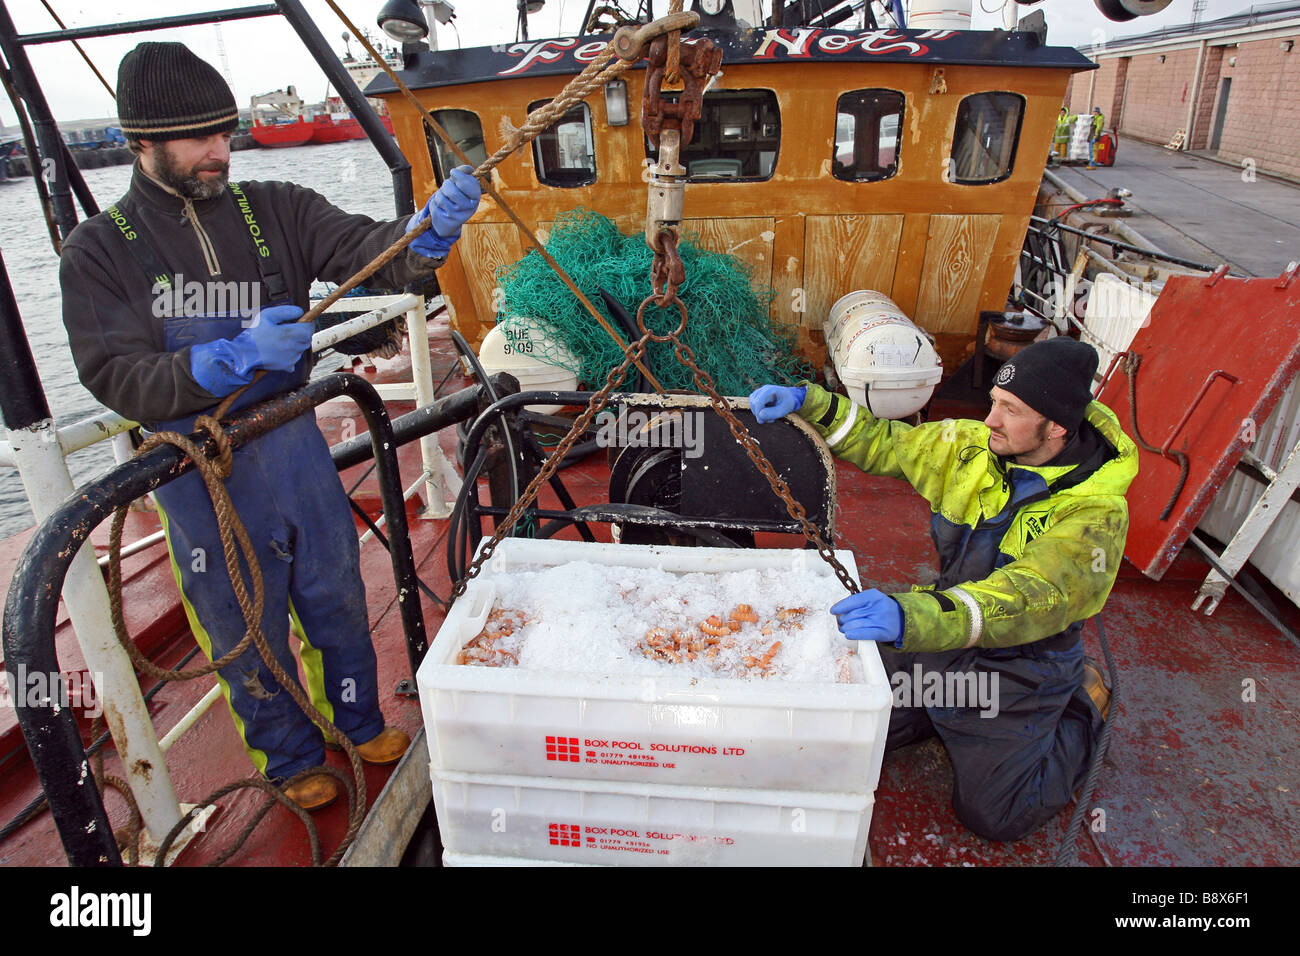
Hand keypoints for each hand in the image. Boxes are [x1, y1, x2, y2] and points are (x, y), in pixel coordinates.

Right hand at [190, 304, 311, 395]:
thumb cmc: (254, 334)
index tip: (301, 320)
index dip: (306, 322)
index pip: (308, 328)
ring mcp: (291, 358)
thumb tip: (300, 312)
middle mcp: (293, 348)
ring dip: (296, 343)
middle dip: (301, 333)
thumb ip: (285, 311)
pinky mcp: (287, 366)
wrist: (243, 355)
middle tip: (288, 329)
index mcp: (289, 334)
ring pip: (301, 348)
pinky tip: (279, 349)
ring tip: (280, 339)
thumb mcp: (266, 316)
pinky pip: (295, 357)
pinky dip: (291, 352)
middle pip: (307, 338)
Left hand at [407, 165, 481, 257]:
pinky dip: (435, 202)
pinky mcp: (445, 220)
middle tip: (447, 187)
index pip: (470, 184)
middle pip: (452, 190)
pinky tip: (441, 207)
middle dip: (446, 185)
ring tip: (445, 198)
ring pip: (441, 196)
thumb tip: (468, 169)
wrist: (449, 221)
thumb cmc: (456, 199)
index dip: (459, 175)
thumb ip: (464, 174)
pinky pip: (435, 204)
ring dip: (440, 194)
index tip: (452, 172)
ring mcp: (457, 215)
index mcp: (476, 198)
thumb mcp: (462, 186)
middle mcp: (469, 208)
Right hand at [748, 384, 805, 423]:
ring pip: (752, 404)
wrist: (789, 398)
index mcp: (771, 390)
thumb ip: (773, 413)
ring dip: (758, 413)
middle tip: (771, 420)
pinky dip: (758, 412)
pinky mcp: (757, 396)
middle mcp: (763, 389)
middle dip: (759, 414)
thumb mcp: (785, 409)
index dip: (758, 412)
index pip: (759, 401)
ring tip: (770, 417)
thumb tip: (760, 416)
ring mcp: (759, 392)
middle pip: (754, 403)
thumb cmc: (788, 403)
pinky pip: (753, 405)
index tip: (763, 421)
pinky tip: (766, 414)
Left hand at [830, 589, 903, 644]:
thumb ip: (857, 601)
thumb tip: (839, 609)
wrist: (901, 618)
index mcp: (873, 596)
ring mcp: (881, 620)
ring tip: (844, 628)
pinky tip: (848, 634)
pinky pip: (866, 634)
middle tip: (840, 622)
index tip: (833, 611)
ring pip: (857, 624)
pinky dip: (855, 634)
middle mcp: (877, 607)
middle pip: (853, 614)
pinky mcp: (883, 632)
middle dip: (843, 619)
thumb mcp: (872, 599)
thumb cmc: (881, 608)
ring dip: (846, 627)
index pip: (853, 601)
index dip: (841, 607)